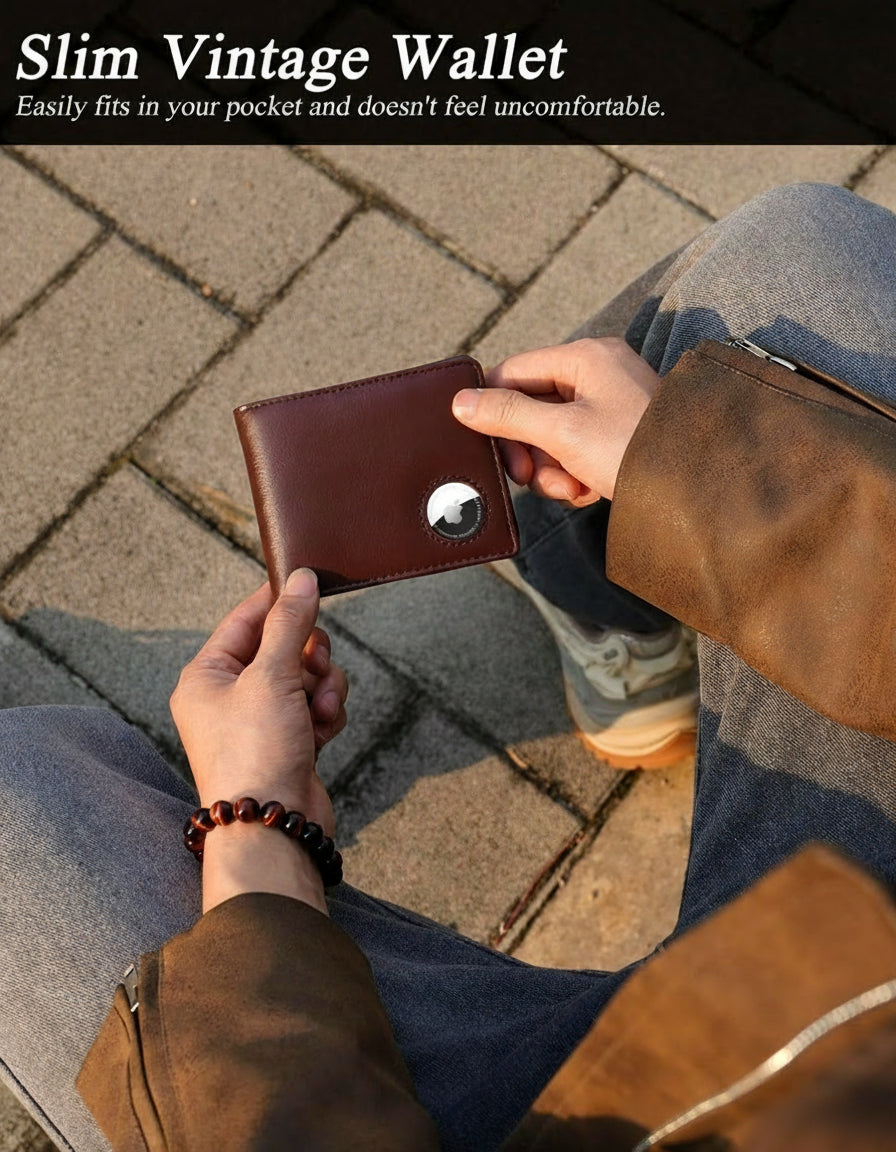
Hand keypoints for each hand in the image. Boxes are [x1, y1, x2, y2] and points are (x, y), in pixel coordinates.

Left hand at [170, 568, 346, 833]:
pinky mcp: (288, 743)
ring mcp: (259, 722)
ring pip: (305, 677)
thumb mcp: (270, 676)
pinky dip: (326, 714)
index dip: (277, 603)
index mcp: (206, 677)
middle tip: (315, 663)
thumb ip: (290, 623)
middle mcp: (228, 698)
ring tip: (322, 707)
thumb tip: (301, 579)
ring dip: (323, 686)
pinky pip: (316, 708)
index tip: (308, 585)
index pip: (243, 621)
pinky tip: (324, 729)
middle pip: (281, 647)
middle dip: (308, 655)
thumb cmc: (254, 754)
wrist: (272, 826)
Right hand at [451, 337, 659, 504]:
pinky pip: (575, 451)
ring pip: (551, 435)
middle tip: (529, 476)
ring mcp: (610, 406)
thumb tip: (460, 403)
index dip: (495, 410)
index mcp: (585, 358)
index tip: (494, 448)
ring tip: (572, 487)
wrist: (697, 489)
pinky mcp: (618, 437)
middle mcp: (597, 374)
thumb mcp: (562, 432)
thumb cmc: (633, 450)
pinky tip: (588, 490)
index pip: (514, 371)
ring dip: (552, 469)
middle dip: (529, 449)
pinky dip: (574, 475)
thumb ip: (508, 415)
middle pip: (531, 407)